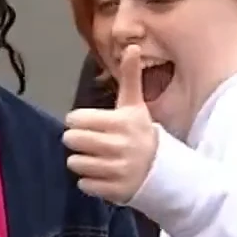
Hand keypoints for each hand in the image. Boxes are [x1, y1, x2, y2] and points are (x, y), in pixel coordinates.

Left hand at [61, 47, 159, 204]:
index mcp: (121, 122)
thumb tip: (131, 46)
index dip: (78, 121)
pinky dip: (88, 181)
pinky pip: (84, 184)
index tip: (88, 124)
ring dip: (81, 161)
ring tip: (96, 158)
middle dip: (76, 141)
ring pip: (75, 163)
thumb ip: (130, 77)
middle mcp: (119, 146)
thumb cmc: (141, 132)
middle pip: (72, 141)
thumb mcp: (135, 105)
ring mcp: (118, 170)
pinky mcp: (115, 190)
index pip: (77, 119)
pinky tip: (102, 174)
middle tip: (88, 141)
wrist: (164, 170)